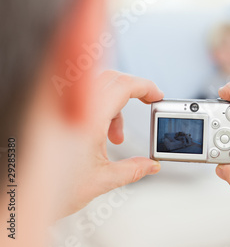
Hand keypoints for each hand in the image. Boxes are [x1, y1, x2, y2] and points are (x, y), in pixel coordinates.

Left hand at [62, 71, 162, 216]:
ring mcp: (57, 107)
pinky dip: (96, 108)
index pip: (123, 84)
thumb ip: (134, 169)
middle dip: (131, 91)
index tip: (157, 96)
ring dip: (113, 103)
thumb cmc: (50, 189)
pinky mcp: (48, 113)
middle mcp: (71, 106)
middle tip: (145, 103)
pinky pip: (79, 97)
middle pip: (110, 79)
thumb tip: (150, 165)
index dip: (145, 87)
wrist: (22, 199)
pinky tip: (98, 135)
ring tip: (116, 136)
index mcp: (88, 116)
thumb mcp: (102, 180)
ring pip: (94, 87)